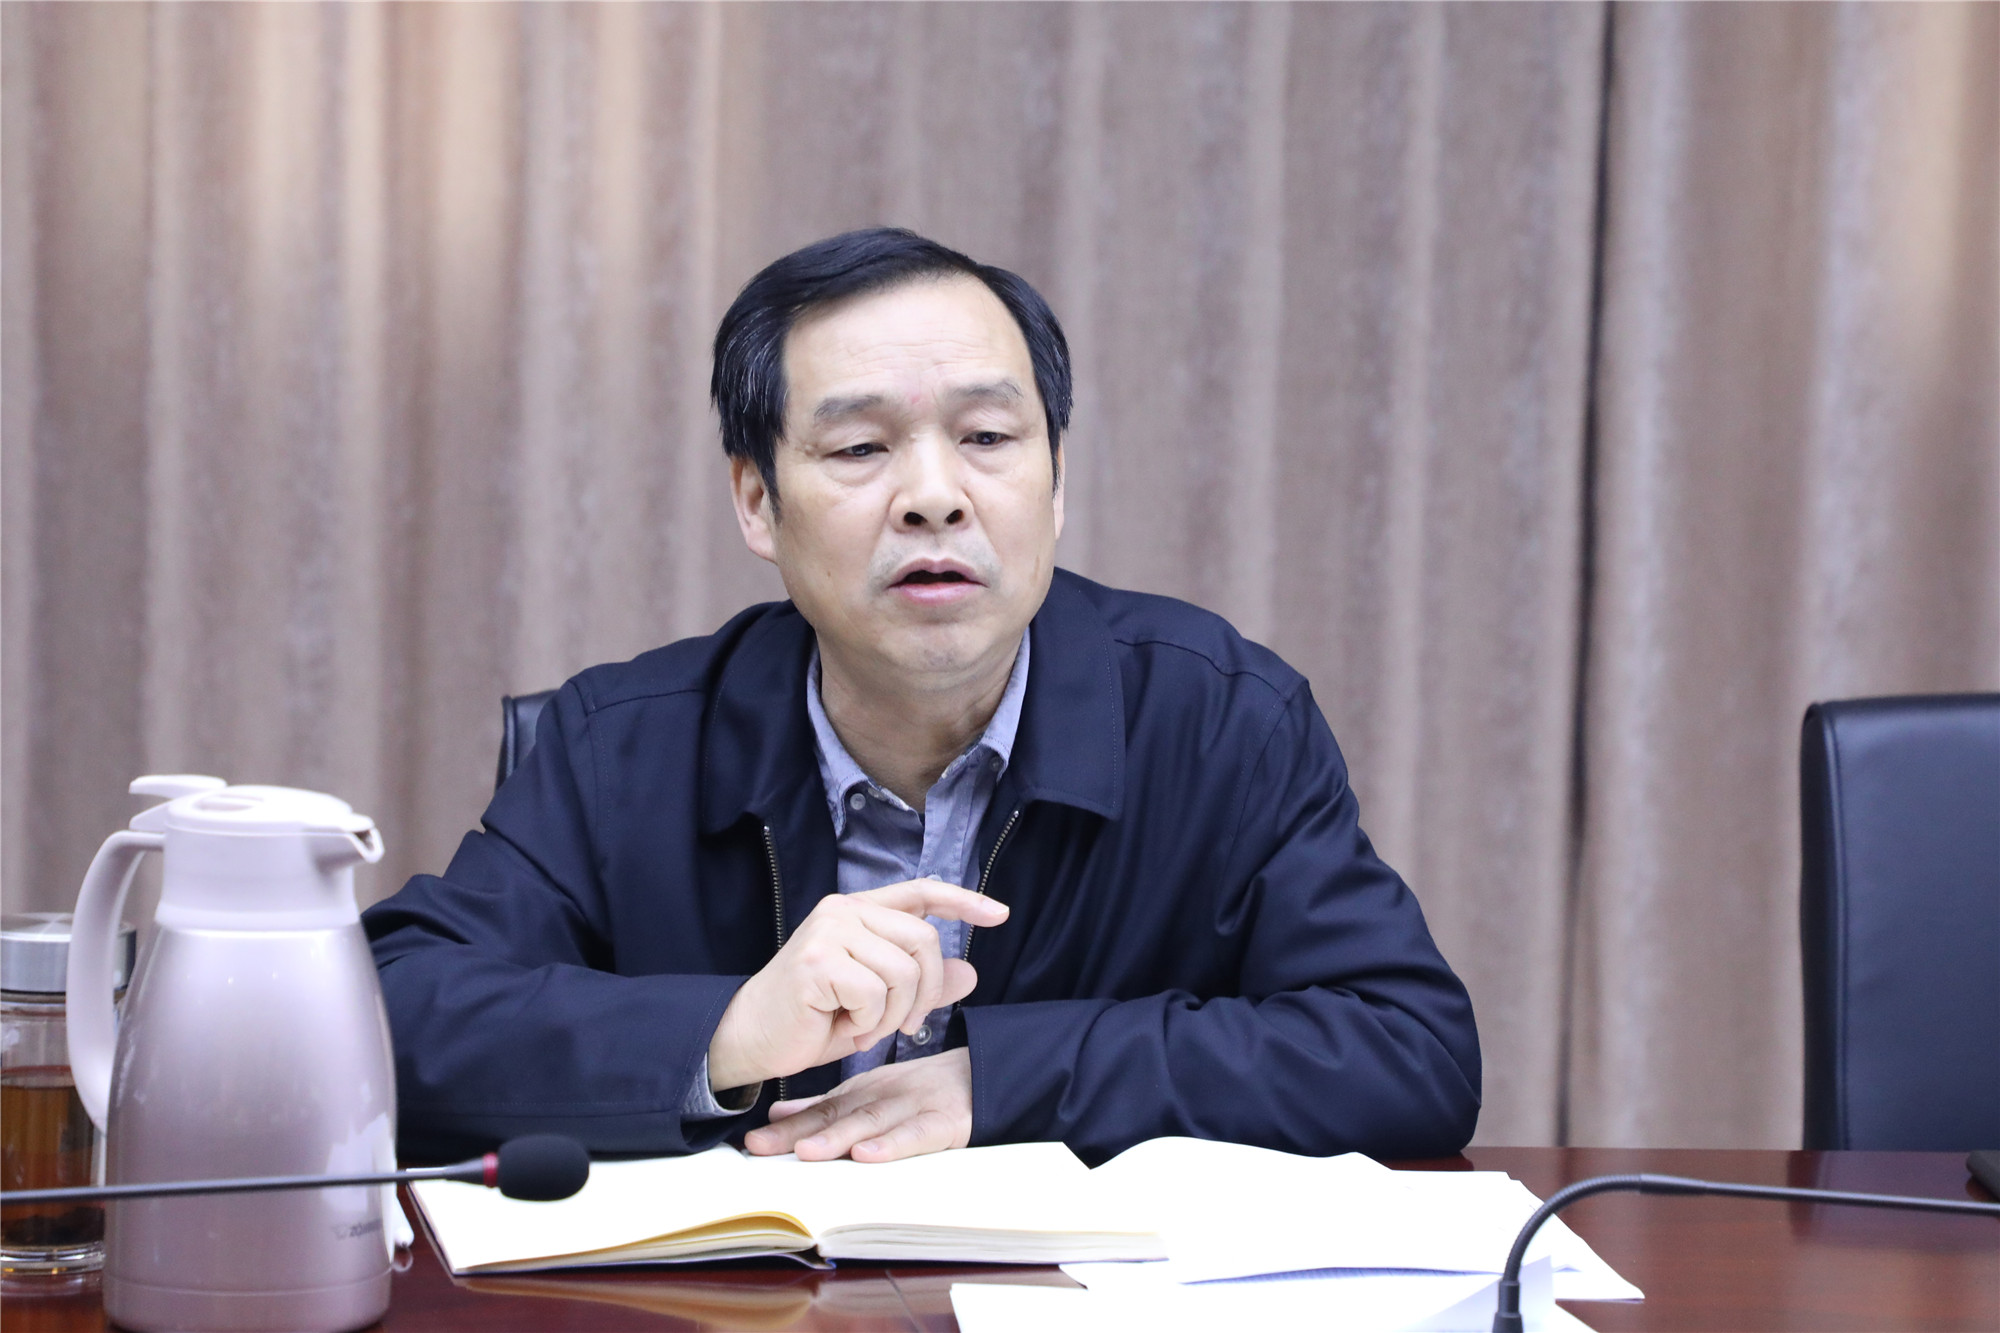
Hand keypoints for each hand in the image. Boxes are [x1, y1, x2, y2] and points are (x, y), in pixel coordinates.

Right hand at [707, 881, 1006, 1091]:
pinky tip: (845, 1029)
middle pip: (925, 942)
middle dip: (926, 993)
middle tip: (904, 1026)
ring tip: (865, 1030)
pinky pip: (876, 994)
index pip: (922, 892)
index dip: (964, 901)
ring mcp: (830, 932)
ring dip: (893, 1016)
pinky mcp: (818, 961)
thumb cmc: (811, 1017)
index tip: (1000, 914)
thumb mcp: (877, 1003)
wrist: (750, 1038)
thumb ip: (920, 984)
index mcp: (858, 911)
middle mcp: (843, 911)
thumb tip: (970, 973)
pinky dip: (869, 1024)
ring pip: (904, 972)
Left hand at [745, 1048, 972, 1161]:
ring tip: (807, 1152)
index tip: (752, 1142)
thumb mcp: (872, 1093)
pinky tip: (867, 1155)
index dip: (786, 1126)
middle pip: (837, 1116)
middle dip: (798, 1133)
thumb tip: (777, 1114)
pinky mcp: (945, 1123)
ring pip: (871, 1123)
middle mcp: (883, 1098)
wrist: (983, 1075)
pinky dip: (891, 1145)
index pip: (820, 1110)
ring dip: (837, 1137)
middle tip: (762, 1146)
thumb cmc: (921, 1092)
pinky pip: (917, 1135)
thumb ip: (826, 1106)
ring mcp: (914, 1108)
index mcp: (864, 1093)